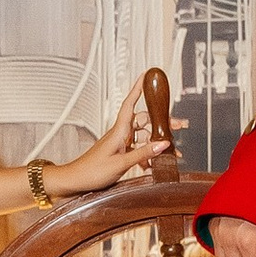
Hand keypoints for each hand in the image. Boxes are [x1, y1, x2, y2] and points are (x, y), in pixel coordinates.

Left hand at [46, 73, 171, 198]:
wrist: (75, 181)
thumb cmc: (92, 171)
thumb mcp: (121, 163)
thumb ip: (143, 153)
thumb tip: (163, 144)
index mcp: (119, 131)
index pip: (130, 103)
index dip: (138, 88)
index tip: (146, 75)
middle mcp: (120, 133)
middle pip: (145, 121)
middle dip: (163, 122)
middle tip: (180, 126)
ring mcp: (120, 143)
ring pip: (144, 136)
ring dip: (157, 142)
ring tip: (172, 151)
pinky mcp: (120, 152)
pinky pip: (138, 148)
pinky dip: (148, 154)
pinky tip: (154, 164)